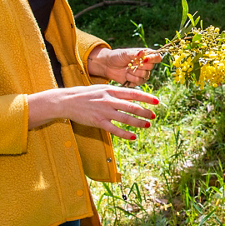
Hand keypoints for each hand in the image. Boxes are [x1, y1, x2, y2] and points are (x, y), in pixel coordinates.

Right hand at [27, 85, 158, 138]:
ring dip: (138, 122)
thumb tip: (132, 97)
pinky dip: (125, 134)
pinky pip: (114, 129)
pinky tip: (133, 137)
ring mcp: (104, 111)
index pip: (133, 93)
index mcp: (111, 90)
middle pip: (132, 106)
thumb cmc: (86, 94)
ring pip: (126, 118)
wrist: (67, 101)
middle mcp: (109, 100)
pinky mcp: (98, 122)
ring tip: (147, 125)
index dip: (147, 98)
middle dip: (145, 111)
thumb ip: (116, 93)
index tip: (157, 101)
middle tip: (154, 115)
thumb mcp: (102, 89)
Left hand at [89, 46, 161, 85]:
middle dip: (140, 66)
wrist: (107, 66)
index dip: (152, 59)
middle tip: (131, 63)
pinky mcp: (137, 82)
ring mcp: (142, 74)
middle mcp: (146, 65)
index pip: (157, 57)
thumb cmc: (117, 57)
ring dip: (134, 72)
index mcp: (146, 55)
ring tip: (127, 69)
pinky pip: (138, 82)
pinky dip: (131, 78)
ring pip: (145, 75)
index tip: (144, 59)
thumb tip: (143, 52)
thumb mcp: (125, 53)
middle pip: (151, 67)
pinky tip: (126, 75)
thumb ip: (135, 54)